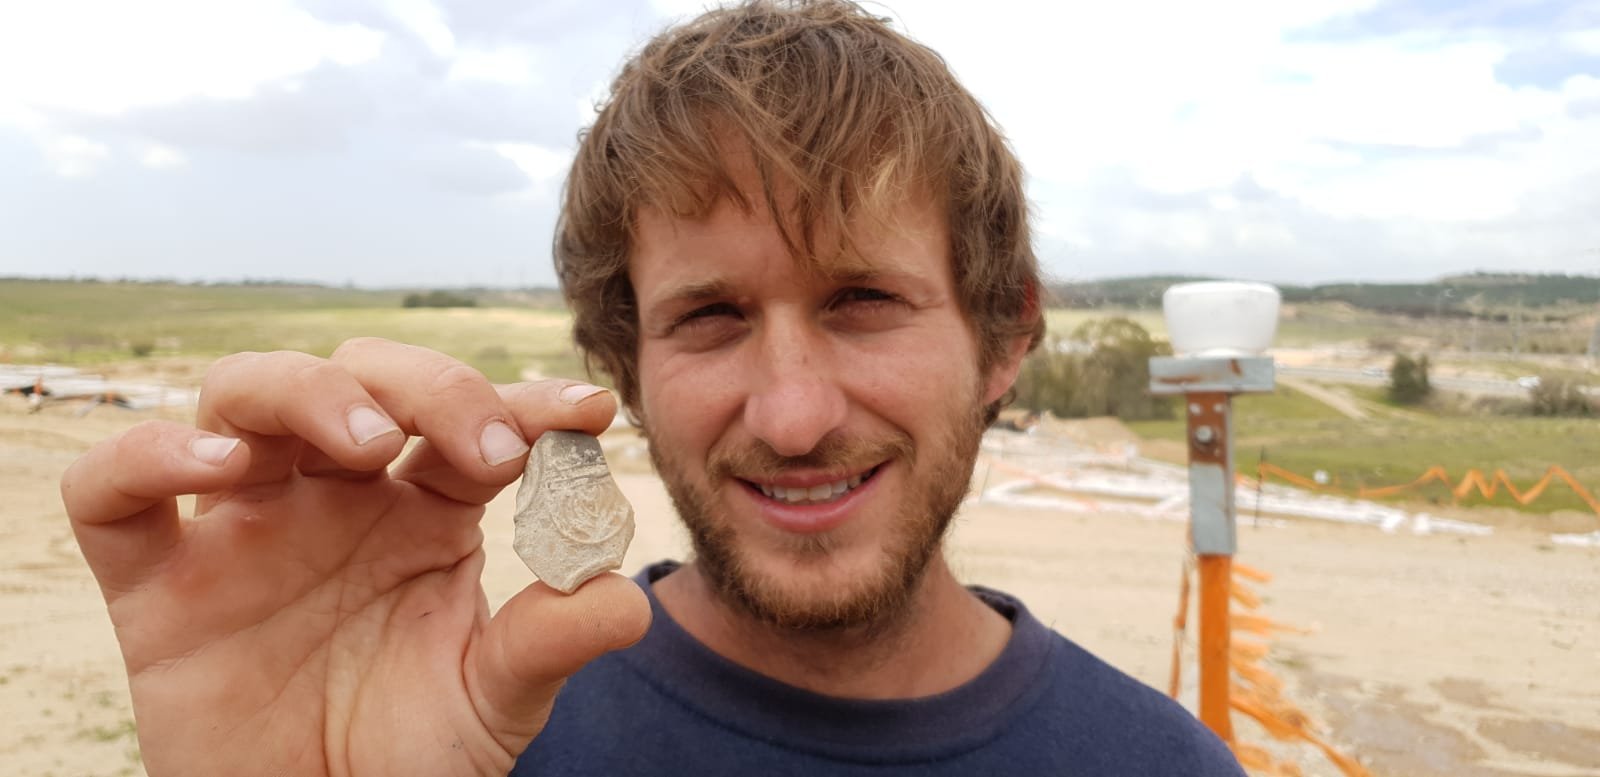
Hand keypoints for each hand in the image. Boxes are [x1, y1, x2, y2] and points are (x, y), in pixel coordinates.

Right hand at [60, 338, 649, 775]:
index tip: (588, 412)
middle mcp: (331, 497)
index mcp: (423, 509)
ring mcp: (241, 527)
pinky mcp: (156, 583)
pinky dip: (149, 455)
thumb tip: (628, 598)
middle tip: (488, 447)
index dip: (525, 403)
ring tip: (372, 444)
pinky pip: (114, 491)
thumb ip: (553, 640)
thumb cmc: (412, 756)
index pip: (470, 422)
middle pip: (360, 378)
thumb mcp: (498, 699)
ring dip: (308, 394)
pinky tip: (218, 466)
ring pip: (243, 396)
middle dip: (429, 387)